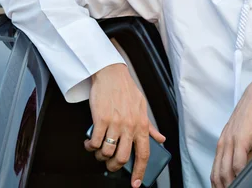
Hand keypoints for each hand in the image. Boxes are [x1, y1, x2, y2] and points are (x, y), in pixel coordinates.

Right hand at [84, 64, 165, 187]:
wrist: (111, 74)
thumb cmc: (126, 90)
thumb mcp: (142, 106)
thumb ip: (150, 126)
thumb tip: (160, 139)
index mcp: (141, 124)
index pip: (144, 154)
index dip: (140, 171)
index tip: (136, 183)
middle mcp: (129, 126)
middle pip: (122, 158)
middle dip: (114, 167)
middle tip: (110, 164)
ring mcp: (115, 124)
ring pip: (107, 152)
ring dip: (100, 156)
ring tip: (99, 151)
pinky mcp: (101, 120)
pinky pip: (95, 142)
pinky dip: (91, 147)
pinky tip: (91, 143)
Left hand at [211, 77, 251, 187]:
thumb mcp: (246, 139)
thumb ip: (244, 154)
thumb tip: (245, 170)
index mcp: (223, 144)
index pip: (215, 170)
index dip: (218, 184)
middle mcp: (223, 143)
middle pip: (217, 174)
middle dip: (222, 187)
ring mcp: (231, 141)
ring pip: (225, 171)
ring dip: (231, 184)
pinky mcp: (241, 138)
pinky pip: (238, 162)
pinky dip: (240, 174)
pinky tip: (245, 178)